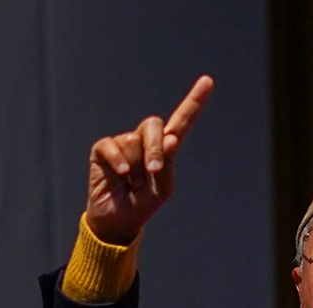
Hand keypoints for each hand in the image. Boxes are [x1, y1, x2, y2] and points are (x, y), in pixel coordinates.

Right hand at [84, 75, 213, 244]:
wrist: (118, 220)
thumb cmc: (142, 204)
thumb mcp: (162, 188)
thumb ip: (168, 165)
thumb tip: (170, 138)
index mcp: (165, 148)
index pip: (181, 121)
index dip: (194, 102)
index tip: (208, 81)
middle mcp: (145, 140)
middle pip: (154, 125)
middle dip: (155, 147)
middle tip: (153, 170)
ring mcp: (124, 143)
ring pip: (133, 141)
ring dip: (135, 167)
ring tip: (131, 183)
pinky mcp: (104, 149)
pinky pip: (112, 146)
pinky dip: (119, 161)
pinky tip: (121, 175)